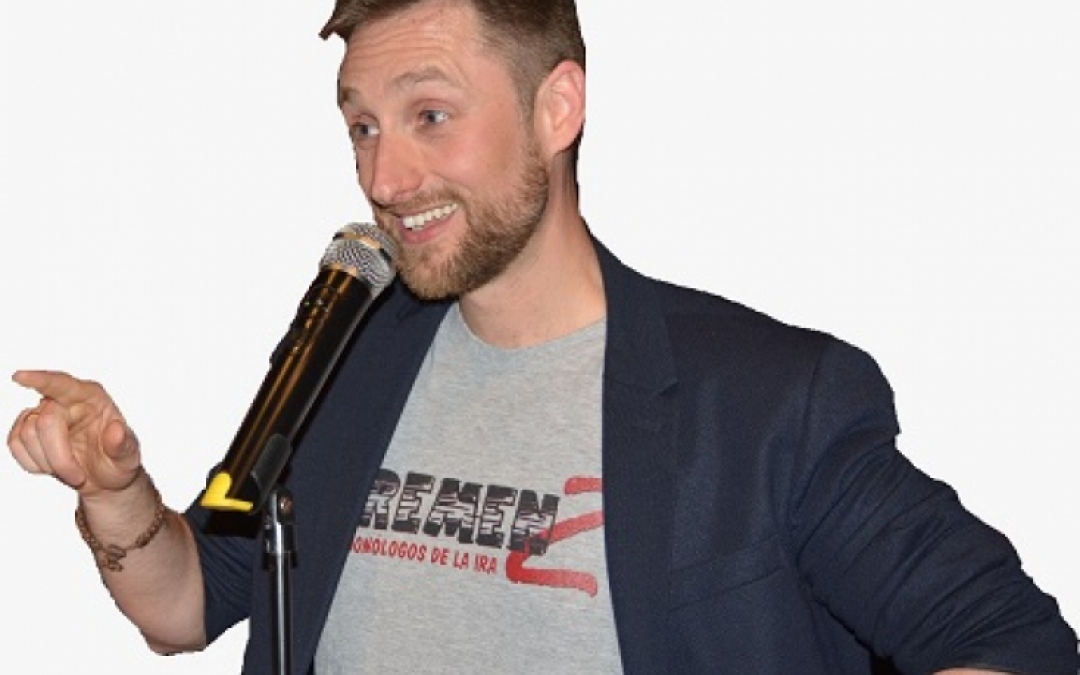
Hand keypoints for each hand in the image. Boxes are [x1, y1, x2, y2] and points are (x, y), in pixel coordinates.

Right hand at [8, 370, 141, 495]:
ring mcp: (44, 415)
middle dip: (59, 457)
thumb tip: (116, 430)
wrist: (105, 479)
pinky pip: (15, 444)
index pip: (62, 384)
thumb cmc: (118, 461)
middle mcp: (66, 401)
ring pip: (26, 434)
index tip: (20, 377)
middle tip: (78, 478)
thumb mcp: (129, 457)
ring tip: (70, 471)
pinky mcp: (27, 431)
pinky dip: (32, 463)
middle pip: (45, 421)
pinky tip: (52, 466)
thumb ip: (123, 444)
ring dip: (47, 463)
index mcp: (91, 397)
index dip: (40, 379)